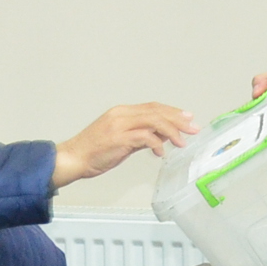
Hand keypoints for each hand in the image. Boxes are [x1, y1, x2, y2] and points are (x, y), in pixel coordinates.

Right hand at [52, 104, 196, 188]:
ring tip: (182, 142)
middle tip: (193, 128)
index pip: (153, 107)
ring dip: (172, 131)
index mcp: (122, 112)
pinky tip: (161, 152)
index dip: (172, 112)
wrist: (73, 158)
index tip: (187, 118)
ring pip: (154, 121)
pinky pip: (145, 137)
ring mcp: (120, 125)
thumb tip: (161, 138)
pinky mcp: (118, 138)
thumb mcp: (121, 141)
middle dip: (178, 120)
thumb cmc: (93, 152)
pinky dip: (157, 143)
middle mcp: (122, 114)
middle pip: (157, 111)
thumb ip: (140, 137)